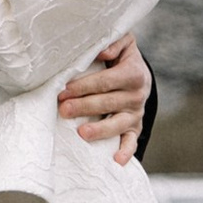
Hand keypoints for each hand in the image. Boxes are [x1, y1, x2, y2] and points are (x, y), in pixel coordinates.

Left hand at [58, 31, 149, 167]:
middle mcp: (137, 95)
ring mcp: (136, 114)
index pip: (106, 81)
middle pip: (108, 103)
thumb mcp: (123, 43)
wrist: (139, 74)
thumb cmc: (122, 58)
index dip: (84, 86)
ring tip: (82, 133)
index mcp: (133, 74)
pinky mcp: (135, 128)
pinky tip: (116, 161)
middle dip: (84, 106)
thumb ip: (114, 42)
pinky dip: (126, 152)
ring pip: (118, 124)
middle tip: (64, 109)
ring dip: (100, 130)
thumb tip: (103, 51)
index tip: (65, 90)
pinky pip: (131, 142)